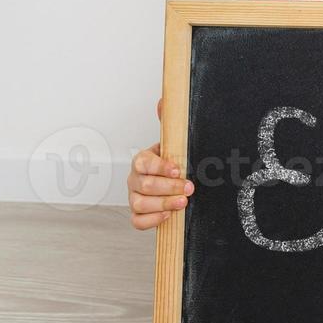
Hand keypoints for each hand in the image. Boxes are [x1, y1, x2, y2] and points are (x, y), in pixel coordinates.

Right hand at [125, 97, 193, 229]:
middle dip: (168, 187)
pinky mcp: (138, 214)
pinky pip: (137, 221)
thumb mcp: (172, 142)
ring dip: (164, 204)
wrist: (169, 180)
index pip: (143, 163)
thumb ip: (168, 122)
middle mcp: (135, 179)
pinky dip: (153, 220)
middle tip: (189, 187)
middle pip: (144, 185)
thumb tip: (163, 101)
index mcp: (142, 160)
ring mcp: (134, 197)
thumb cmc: (170, 161)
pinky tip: (169, 214)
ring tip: (183, 202)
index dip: (160, 167)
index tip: (179, 170)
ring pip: (141, 204)